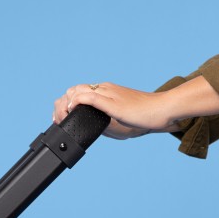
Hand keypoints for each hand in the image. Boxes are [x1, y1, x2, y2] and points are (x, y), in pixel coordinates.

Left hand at [52, 76, 218, 135]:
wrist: (161, 110)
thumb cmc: (144, 115)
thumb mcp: (119, 117)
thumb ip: (104, 120)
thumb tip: (92, 128)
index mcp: (105, 91)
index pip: (78, 92)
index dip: (65, 103)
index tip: (60, 117)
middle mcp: (104, 89)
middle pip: (73, 90)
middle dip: (60, 105)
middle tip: (57, 121)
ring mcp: (108, 93)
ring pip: (77, 91)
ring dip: (64, 105)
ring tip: (62, 119)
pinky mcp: (112, 102)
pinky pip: (89, 97)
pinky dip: (76, 102)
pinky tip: (72, 111)